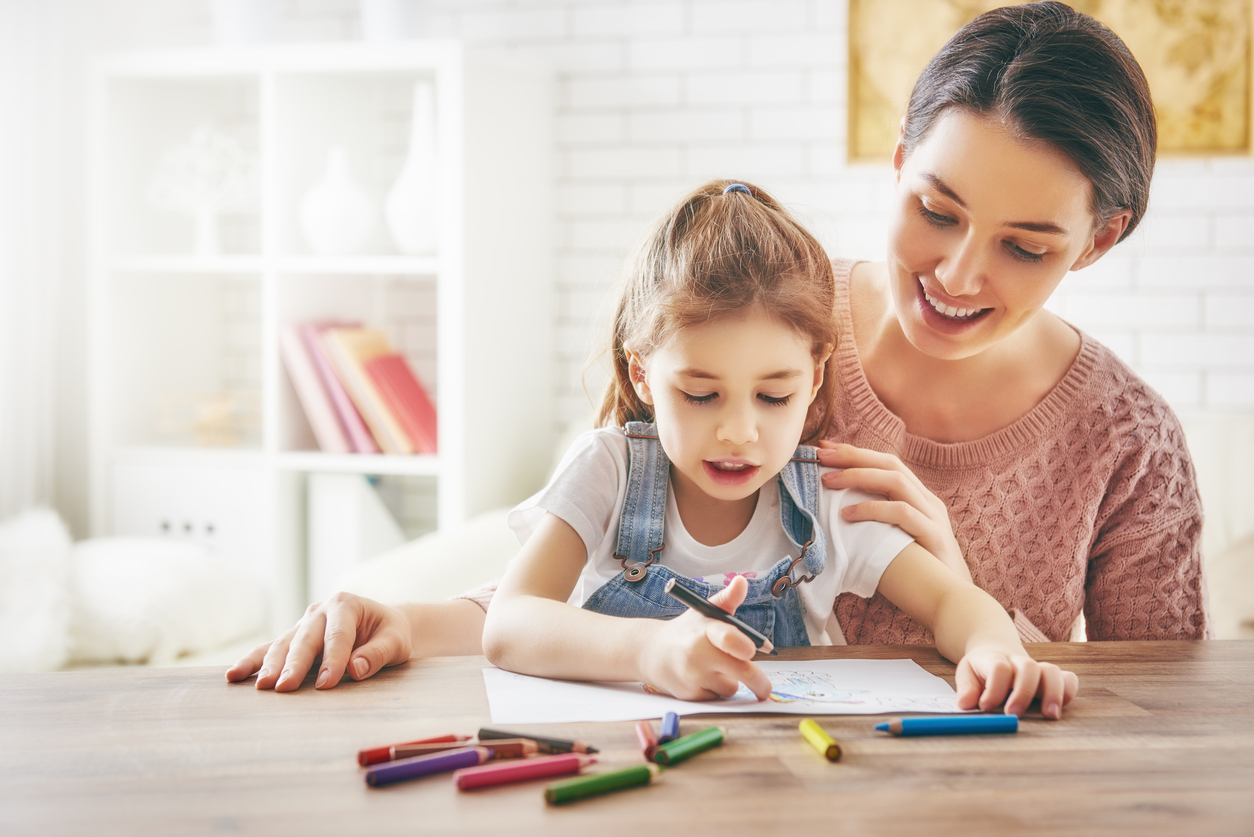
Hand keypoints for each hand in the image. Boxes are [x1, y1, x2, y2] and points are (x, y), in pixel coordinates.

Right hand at [225, 592, 412, 690]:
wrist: (382, 626)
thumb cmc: (390, 634)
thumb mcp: (396, 641)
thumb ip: (378, 653)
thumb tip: (355, 669)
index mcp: (346, 605)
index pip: (338, 635)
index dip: (333, 659)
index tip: (327, 683)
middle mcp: (319, 611)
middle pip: (305, 640)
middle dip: (294, 664)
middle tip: (284, 687)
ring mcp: (303, 625)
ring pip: (283, 645)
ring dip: (269, 666)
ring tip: (260, 686)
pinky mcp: (293, 639)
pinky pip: (269, 650)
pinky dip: (252, 662)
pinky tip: (234, 676)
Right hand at [638, 576, 773, 701]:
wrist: (652, 652)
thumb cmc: (687, 631)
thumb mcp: (704, 612)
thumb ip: (727, 599)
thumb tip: (742, 581)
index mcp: (705, 631)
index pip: (729, 638)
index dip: (747, 646)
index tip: (759, 650)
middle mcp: (697, 654)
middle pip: (742, 671)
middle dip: (759, 682)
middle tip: (765, 689)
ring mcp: (693, 676)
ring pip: (730, 686)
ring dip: (731, 681)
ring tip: (715, 667)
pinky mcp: (690, 695)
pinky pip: (717, 697)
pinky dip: (716, 690)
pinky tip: (702, 678)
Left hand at [818, 441, 969, 581]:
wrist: (954, 604)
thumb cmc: (917, 575)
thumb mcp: (893, 540)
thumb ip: (875, 524)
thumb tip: (835, 513)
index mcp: (919, 499)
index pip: (887, 464)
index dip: (856, 453)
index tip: (825, 448)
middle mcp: (928, 501)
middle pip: (890, 464)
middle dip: (853, 456)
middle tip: (821, 456)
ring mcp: (933, 517)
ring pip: (896, 481)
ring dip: (858, 477)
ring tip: (828, 481)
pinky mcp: (934, 537)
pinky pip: (902, 514)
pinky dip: (872, 509)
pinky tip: (847, 514)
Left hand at [955, 647, 1078, 718]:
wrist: (996, 649)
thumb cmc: (981, 668)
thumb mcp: (967, 673)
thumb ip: (966, 689)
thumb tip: (965, 705)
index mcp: (995, 658)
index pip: (999, 668)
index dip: (994, 688)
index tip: (985, 707)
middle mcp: (1019, 662)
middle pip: (1028, 668)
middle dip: (1023, 692)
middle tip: (1013, 714)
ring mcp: (1038, 669)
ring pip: (1052, 672)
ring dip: (1053, 693)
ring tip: (1049, 716)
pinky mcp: (1052, 678)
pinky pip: (1068, 679)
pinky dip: (1069, 691)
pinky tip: (1061, 708)